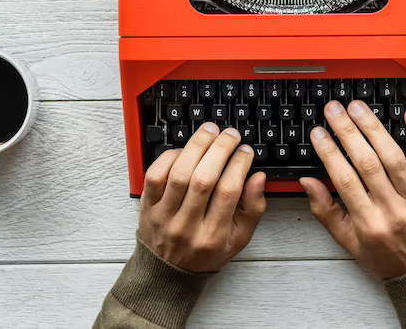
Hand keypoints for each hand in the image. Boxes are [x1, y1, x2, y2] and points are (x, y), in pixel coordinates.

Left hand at [139, 123, 266, 272]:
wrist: (168, 273)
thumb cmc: (206, 252)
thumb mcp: (239, 238)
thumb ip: (253, 208)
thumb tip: (258, 177)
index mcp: (213, 236)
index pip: (229, 191)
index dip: (239, 164)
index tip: (246, 151)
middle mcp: (187, 226)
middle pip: (204, 179)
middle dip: (220, 149)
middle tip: (230, 135)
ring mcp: (164, 216)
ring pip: (179, 174)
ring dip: (196, 146)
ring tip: (210, 131)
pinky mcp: (147, 207)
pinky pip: (155, 176)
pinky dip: (169, 157)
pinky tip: (184, 150)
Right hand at [300, 101, 405, 279]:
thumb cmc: (383, 256)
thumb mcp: (347, 241)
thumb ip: (325, 210)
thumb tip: (307, 181)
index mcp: (369, 223)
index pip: (344, 180)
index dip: (329, 153)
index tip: (318, 134)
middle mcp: (393, 209)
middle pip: (368, 163)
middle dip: (348, 132)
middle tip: (334, 110)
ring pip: (394, 157)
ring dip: (374, 128)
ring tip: (358, 108)